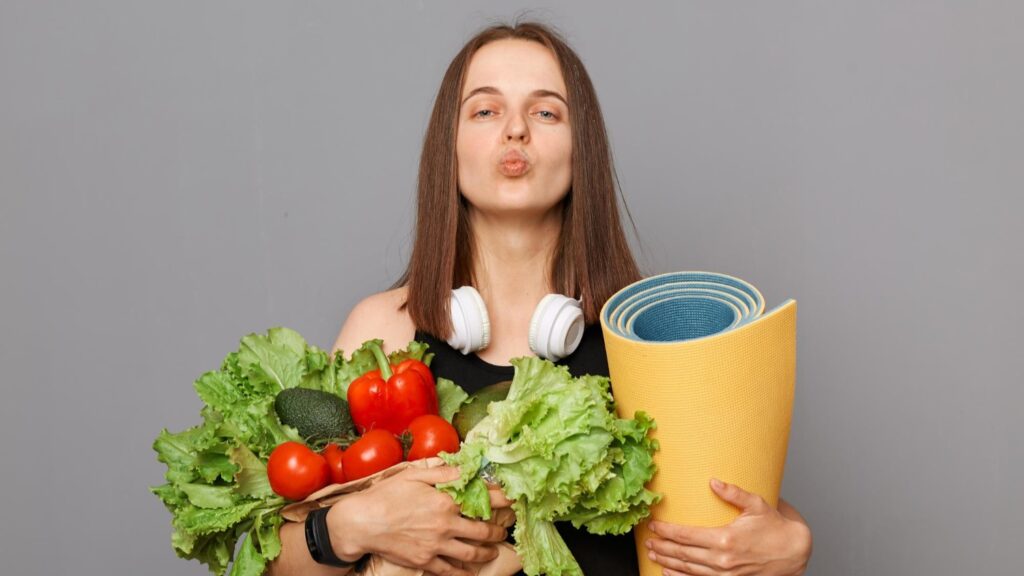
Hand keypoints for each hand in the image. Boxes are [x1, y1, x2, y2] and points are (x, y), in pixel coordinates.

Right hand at [328, 465, 509, 575]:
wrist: (362, 523)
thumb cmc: (386, 495)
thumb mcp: (413, 475)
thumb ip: (442, 472)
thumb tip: (465, 468)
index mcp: (445, 502)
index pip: (484, 500)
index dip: (502, 499)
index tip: (513, 499)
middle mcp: (446, 525)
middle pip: (483, 531)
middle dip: (498, 531)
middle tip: (505, 530)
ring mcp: (436, 546)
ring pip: (471, 554)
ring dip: (487, 552)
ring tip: (493, 550)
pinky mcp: (425, 561)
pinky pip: (450, 571)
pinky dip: (464, 573)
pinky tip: (470, 571)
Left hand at [644, 478, 811, 575]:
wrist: (793, 552)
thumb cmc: (775, 528)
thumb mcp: (756, 504)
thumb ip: (733, 493)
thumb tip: (713, 481)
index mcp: (725, 539)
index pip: (687, 535)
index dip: (667, 531)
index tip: (654, 526)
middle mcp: (722, 559)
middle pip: (683, 553)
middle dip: (662, 547)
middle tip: (648, 541)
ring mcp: (725, 574)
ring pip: (688, 569)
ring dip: (668, 562)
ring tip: (653, 555)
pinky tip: (670, 572)